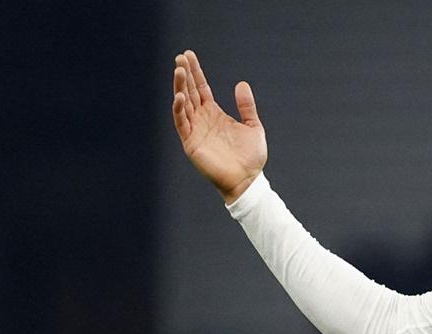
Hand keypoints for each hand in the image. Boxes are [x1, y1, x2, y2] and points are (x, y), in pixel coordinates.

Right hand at [172, 50, 266, 202]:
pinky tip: (180, 96)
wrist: (248, 180)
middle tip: (180, 57)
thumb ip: (247, 106)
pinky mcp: (191, 143)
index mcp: (215, 114)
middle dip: (184, 75)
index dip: (195, 72)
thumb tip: (241, 84)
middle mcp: (202, 120)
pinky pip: (182, 123)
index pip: (201, 89)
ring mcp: (195, 131)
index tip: (188, 55)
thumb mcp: (253, 126)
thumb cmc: (251, 157)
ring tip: (179, 71)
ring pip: (183, 104)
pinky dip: (179, 110)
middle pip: (190, 92)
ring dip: (180, 88)